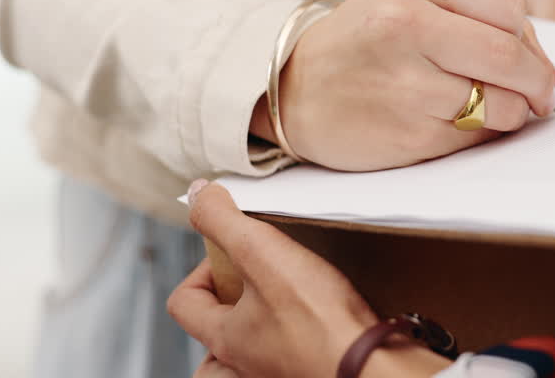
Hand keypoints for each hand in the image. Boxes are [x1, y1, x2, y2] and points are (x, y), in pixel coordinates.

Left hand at [168, 181, 451, 377]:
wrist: (371, 362)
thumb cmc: (318, 321)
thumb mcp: (260, 253)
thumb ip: (223, 221)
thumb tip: (198, 194)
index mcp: (225, 337)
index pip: (183, 302)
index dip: (201, 268)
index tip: (231, 251)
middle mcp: (246, 360)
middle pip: (220, 320)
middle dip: (236, 289)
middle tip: (263, 266)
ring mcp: (279, 365)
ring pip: (257, 332)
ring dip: (269, 305)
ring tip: (294, 282)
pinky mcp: (313, 362)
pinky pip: (295, 339)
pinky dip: (302, 319)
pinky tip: (324, 303)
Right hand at [279, 0, 554, 170]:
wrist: (292, 88)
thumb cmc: (364, 42)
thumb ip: (471, 13)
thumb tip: (540, 57)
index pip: (508, 8)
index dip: (531, 39)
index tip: (533, 56)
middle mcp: (406, 24)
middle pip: (510, 55)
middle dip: (539, 81)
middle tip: (543, 93)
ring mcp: (406, 82)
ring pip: (500, 102)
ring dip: (514, 112)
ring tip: (500, 108)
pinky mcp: (408, 132)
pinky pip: (474, 135)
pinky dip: (481, 132)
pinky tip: (459, 122)